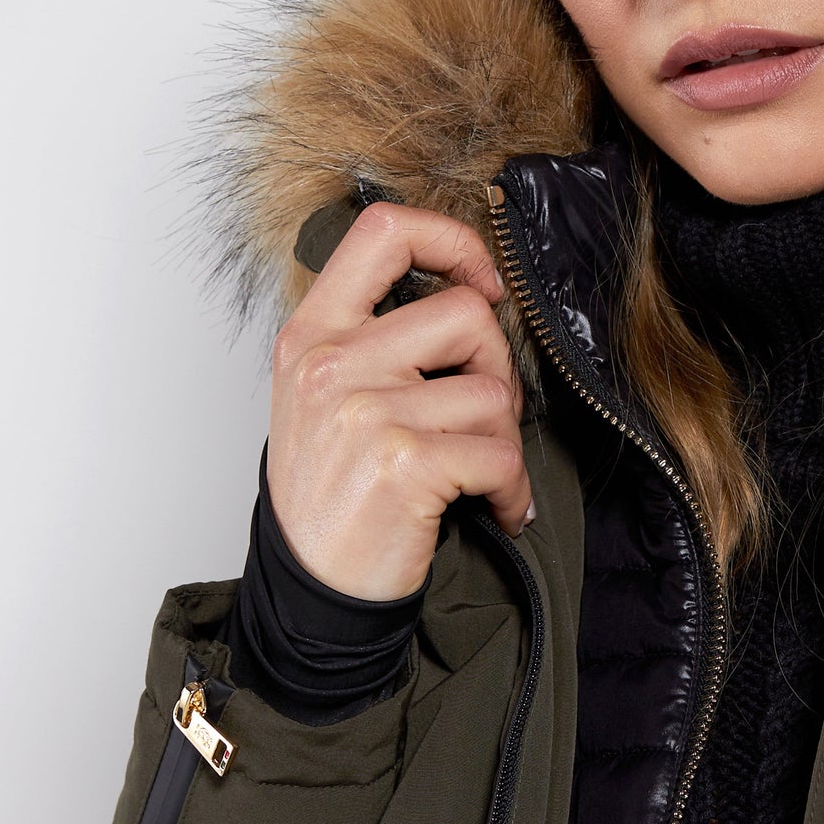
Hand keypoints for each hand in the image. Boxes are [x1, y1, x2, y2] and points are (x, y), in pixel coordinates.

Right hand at [267, 204, 529, 599]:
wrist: (312, 593)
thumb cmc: (330, 495)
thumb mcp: (321, 397)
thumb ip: (372, 337)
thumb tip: (468, 291)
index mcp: (312, 333)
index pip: (384, 230)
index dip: (451, 240)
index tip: (482, 283)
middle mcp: (331, 363)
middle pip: (466, 314)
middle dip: (497, 368)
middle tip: (483, 419)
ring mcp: (364, 411)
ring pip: (494, 392)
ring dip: (503, 442)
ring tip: (477, 475)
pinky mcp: (403, 464)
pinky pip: (502, 454)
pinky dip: (511, 490)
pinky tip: (493, 509)